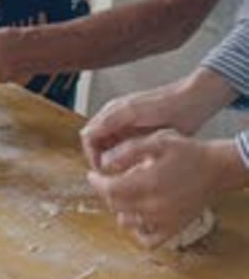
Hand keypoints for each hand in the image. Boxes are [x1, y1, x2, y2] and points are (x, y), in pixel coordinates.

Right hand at [82, 77, 214, 170]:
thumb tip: (86, 135)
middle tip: (115, 176)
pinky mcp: (142, 137)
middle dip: (102, 161)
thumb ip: (108, 120)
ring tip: (127, 173)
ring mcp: (129, 129)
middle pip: (97, 146)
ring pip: (111, 151)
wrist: (191, 102)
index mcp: (111, 112)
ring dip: (114, 163)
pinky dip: (127, 162)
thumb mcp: (132, 111)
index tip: (103, 170)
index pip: (88, 137)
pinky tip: (138, 168)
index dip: (92, 155)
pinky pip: (126, 153)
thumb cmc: (164, 104)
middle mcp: (116, 120)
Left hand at [86, 129, 234, 246]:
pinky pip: (147, 239)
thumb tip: (104, 162)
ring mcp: (163, 221)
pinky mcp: (172, 229)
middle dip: (106, 192)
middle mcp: (154, 206)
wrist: (215, 169)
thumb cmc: (186, 152)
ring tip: (123, 192)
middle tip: (107, 180)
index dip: (96, 183)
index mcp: (148, 183)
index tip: (91, 175)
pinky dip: (137, 230)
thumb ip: (129, 150)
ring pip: (127, 222)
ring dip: (119, 208)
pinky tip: (137, 215)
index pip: (110, 190)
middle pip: (116, 205)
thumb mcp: (157, 140)